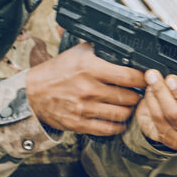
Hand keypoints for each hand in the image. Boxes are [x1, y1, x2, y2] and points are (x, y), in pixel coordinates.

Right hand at [23, 43, 145, 135]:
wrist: (31, 93)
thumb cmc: (55, 72)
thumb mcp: (76, 53)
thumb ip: (100, 50)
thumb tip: (124, 48)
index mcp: (89, 68)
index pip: (130, 76)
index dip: (143, 78)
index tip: (145, 78)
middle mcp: (88, 89)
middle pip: (129, 97)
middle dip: (137, 95)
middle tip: (137, 92)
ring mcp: (83, 109)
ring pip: (122, 114)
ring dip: (129, 110)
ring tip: (128, 105)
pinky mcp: (79, 124)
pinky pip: (108, 129)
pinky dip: (118, 126)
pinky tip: (118, 119)